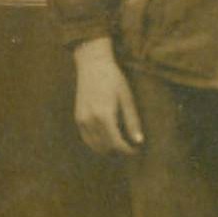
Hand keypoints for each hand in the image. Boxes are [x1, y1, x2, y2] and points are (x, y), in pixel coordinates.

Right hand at [73, 37, 143, 155]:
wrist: (93, 64)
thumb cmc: (114, 79)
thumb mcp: (127, 98)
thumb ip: (132, 121)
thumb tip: (139, 141)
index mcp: (104, 115)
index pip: (116, 143)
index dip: (127, 151)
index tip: (137, 150)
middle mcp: (90, 120)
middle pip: (105, 147)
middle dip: (119, 152)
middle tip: (131, 149)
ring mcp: (82, 120)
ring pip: (95, 146)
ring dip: (108, 150)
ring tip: (121, 147)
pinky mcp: (78, 117)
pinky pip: (87, 138)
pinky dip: (97, 144)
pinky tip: (108, 141)